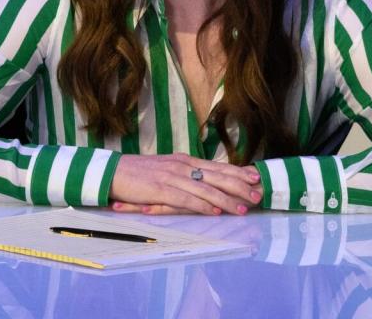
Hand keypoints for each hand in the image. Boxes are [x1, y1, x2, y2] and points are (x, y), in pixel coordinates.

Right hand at [109, 153, 263, 215]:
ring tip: (243, 208)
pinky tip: (215, 211)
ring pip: (206, 189)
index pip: (218, 166)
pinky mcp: (161, 190)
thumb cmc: (140, 173)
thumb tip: (206, 180)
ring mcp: (172, 177)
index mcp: (185, 160)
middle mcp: (182, 166)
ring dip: (227, 200)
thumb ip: (186, 173)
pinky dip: (203, 205)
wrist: (113, 172)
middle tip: (258, 195)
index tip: (256, 177)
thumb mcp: (168, 168)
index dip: (239, 172)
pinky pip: (186, 199)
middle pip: (217, 176)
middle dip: (240, 187)